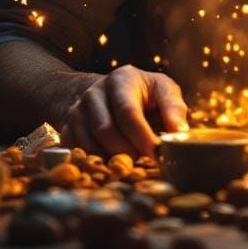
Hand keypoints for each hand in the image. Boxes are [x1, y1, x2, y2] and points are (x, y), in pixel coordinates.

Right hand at [59, 65, 187, 157]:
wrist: (104, 93)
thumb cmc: (141, 93)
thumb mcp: (161, 90)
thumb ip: (174, 108)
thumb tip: (181, 134)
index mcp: (121, 79)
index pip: (128, 111)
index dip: (142, 137)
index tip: (158, 155)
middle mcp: (94, 92)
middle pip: (107, 131)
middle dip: (129, 153)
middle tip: (147, 167)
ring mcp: (77, 110)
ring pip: (90, 145)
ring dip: (113, 163)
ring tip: (134, 169)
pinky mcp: (67, 128)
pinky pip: (77, 154)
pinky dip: (96, 166)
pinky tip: (113, 169)